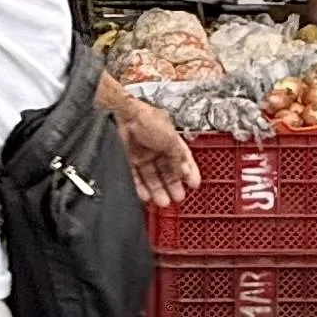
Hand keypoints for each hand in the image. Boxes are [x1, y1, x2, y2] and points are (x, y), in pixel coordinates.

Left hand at [111, 93, 199, 207]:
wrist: (123, 114)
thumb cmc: (147, 119)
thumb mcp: (170, 140)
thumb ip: (178, 157)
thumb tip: (185, 172)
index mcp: (170, 140)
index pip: (183, 159)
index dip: (189, 172)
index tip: (194, 185)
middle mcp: (157, 147)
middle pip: (167, 170)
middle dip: (173, 185)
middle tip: (178, 198)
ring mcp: (142, 152)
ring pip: (152, 176)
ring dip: (158, 190)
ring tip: (164, 202)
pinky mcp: (129, 158)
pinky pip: (136, 176)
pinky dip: (141, 187)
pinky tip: (147, 196)